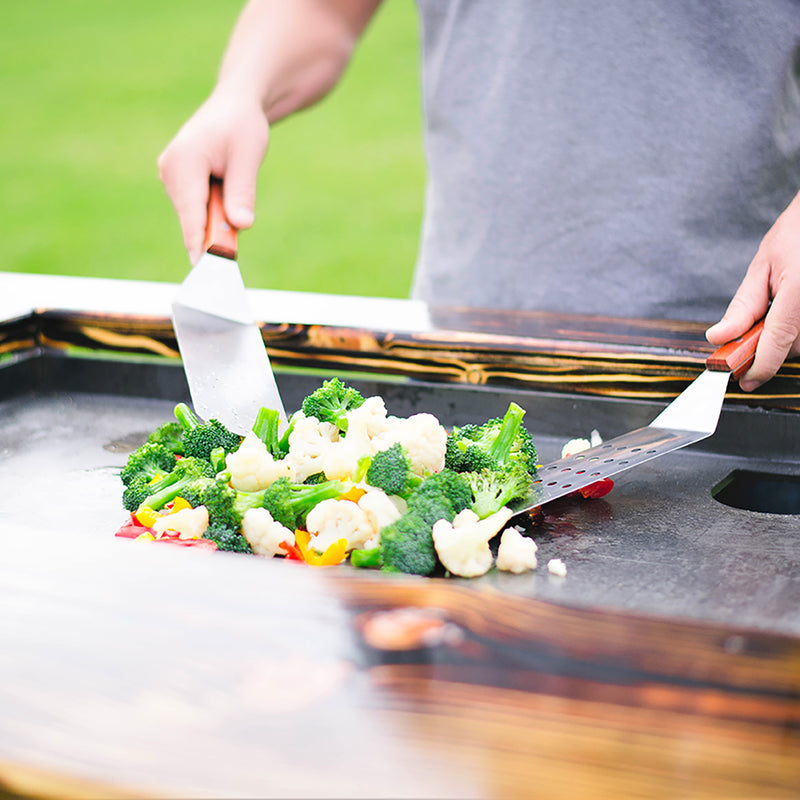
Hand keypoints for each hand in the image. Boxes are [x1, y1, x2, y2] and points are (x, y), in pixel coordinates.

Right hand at [158, 91, 269, 262]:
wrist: (234, 106)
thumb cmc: (242, 127)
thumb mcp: (248, 157)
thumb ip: (242, 192)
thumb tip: (241, 225)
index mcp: (184, 162)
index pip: (191, 214)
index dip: (200, 243)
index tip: (206, 268)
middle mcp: (170, 171)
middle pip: (194, 219)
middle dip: (216, 231)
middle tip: (238, 233)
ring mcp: (171, 178)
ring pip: (196, 217)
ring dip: (217, 218)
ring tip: (233, 183)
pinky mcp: (178, 184)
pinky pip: (197, 209)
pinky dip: (214, 211)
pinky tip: (225, 186)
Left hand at [706, 193, 799, 390]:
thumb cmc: (797, 235)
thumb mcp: (763, 266)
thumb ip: (743, 306)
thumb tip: (718, 337)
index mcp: (798, 292)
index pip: (776, 341)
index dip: (758, 367)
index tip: (744, 381)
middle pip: (790, 348)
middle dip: (768, 345)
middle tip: (755, 325)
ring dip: (786, 337)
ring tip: (782, 304)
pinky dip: (797, 329)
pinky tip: (793, 308)